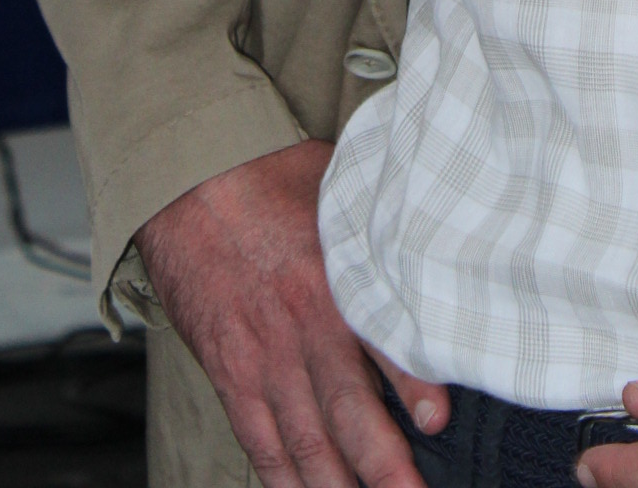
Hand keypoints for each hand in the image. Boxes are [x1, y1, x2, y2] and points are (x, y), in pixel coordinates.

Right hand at [136, 139, 449, 487]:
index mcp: (334, 276)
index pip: (379, 336)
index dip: (411, 382)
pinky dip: (285, 482)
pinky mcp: (231, 376)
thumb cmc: (274, 179)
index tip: (439, 420)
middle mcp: (300, 327)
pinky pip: (260, 444)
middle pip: (346, 412)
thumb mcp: (340, 188)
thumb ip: (385, 225)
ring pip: (306, 443)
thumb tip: (447, 229)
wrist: (190, 182)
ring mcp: (262, 360)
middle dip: (385, 467)